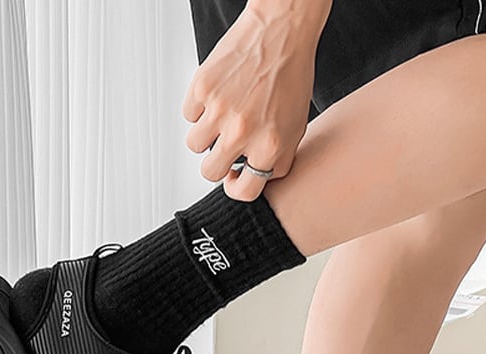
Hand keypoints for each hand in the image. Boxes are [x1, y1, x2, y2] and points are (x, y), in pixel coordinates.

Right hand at [182, 0, 329, 200]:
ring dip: (206, 134)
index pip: (242, 192)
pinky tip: (219, 93)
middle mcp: (242, 131)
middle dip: (217, 161)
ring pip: (194, 145)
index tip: (233, 177)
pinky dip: (199, 108)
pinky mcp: (202, 89)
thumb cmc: (291, 76)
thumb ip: (277, 161)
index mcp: (268, 145)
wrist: (281, 30)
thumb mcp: (296, 127)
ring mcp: (219, 110)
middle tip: (225, 144)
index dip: (236, 186)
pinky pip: (189, 115)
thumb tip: (251, 181)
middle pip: (210, 172)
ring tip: (222, 114)